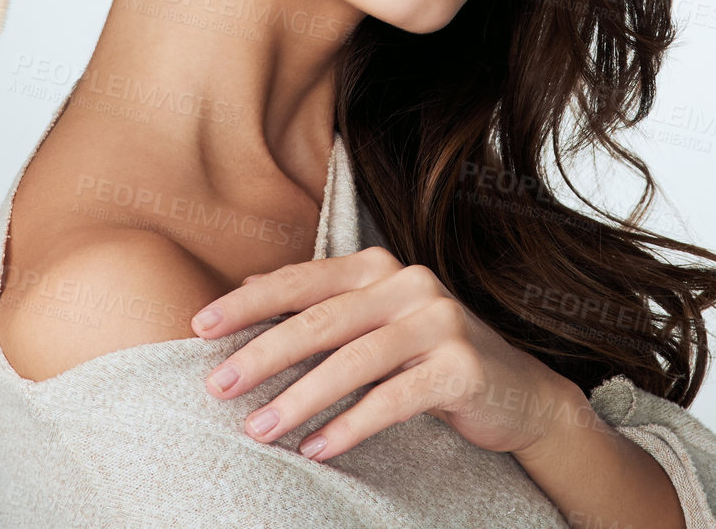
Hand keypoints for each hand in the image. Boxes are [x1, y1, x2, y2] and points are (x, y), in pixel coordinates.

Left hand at [190, 246, 585, 463]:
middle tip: (215, 386)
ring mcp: (438, 320)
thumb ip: (318, 302)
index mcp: (377, 266)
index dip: (247, 303)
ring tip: (258, 430)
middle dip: (261, 355)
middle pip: (320, 319)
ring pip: (353, 361)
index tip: (199, 327)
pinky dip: (349, 426)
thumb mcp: (371, 321)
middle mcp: (407, 283)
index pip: (299, 280)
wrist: (516, 392)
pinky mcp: (461, 365)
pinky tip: (315, 449)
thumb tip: (245, 285)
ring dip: (299, 399)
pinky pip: (392, 398)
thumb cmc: (427, 355)